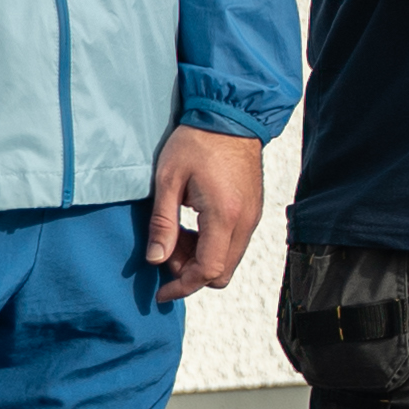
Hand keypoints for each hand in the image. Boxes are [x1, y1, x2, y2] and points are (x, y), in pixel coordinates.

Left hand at [144, 125, 264, 300]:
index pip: (207, 270)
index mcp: (224, 216)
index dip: (182, 286)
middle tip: (167, 250)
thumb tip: (156, 260)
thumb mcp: (168, 181)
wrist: (231, 116)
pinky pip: (234, 243)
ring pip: (228, 260)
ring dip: (202, 259)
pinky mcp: (253, 210)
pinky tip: (194, 224)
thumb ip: (162, 223)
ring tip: (178, 234)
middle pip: (221, 272)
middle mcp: (245, 222)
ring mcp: (252, 217)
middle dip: (191, 273)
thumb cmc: (197, 142)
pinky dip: (213, 245)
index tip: (161, 292)